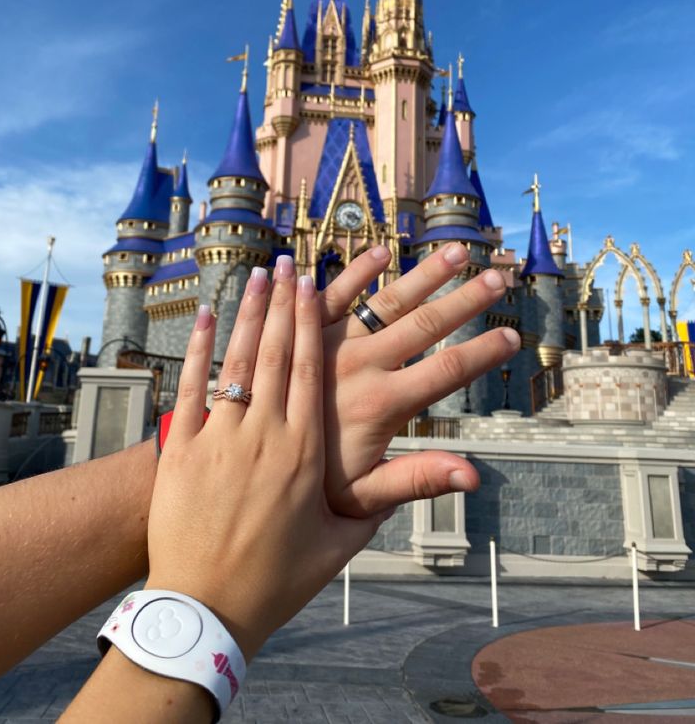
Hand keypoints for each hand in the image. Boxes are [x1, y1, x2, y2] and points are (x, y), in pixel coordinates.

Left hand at [146, 267, 388, 663]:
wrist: (204, 607)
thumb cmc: (277, 577)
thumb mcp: (346, 539)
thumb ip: (402, 493)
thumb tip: (468, 473)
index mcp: (308, 447)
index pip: (318, 367)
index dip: (331, 320)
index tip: (337, 283)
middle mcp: (268, 429)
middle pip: (285, 348)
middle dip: (294, 298)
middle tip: (299, 257)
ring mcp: (223, 433)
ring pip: (241, 356)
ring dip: (253, 309)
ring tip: (264, 271)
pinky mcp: (185, 444)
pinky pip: (195, 382)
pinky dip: (202, 344)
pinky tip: (209, 311)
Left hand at [317, 243, 519, 516]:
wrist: (237, 490)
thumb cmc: (305, 500)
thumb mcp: (363, 502)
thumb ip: (417, 480)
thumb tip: (474, 476)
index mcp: (379, 406)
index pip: (445, 372)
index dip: (483, 354)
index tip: (515, 335)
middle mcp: (356, 368)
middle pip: (422, 325)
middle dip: (465, 299)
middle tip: (499, 275)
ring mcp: (327, 347)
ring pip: (380, 301)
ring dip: (421, 274)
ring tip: (455, 250)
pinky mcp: (304, 335)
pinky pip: (328, 298)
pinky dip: (353, 273)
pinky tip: (380, 252)